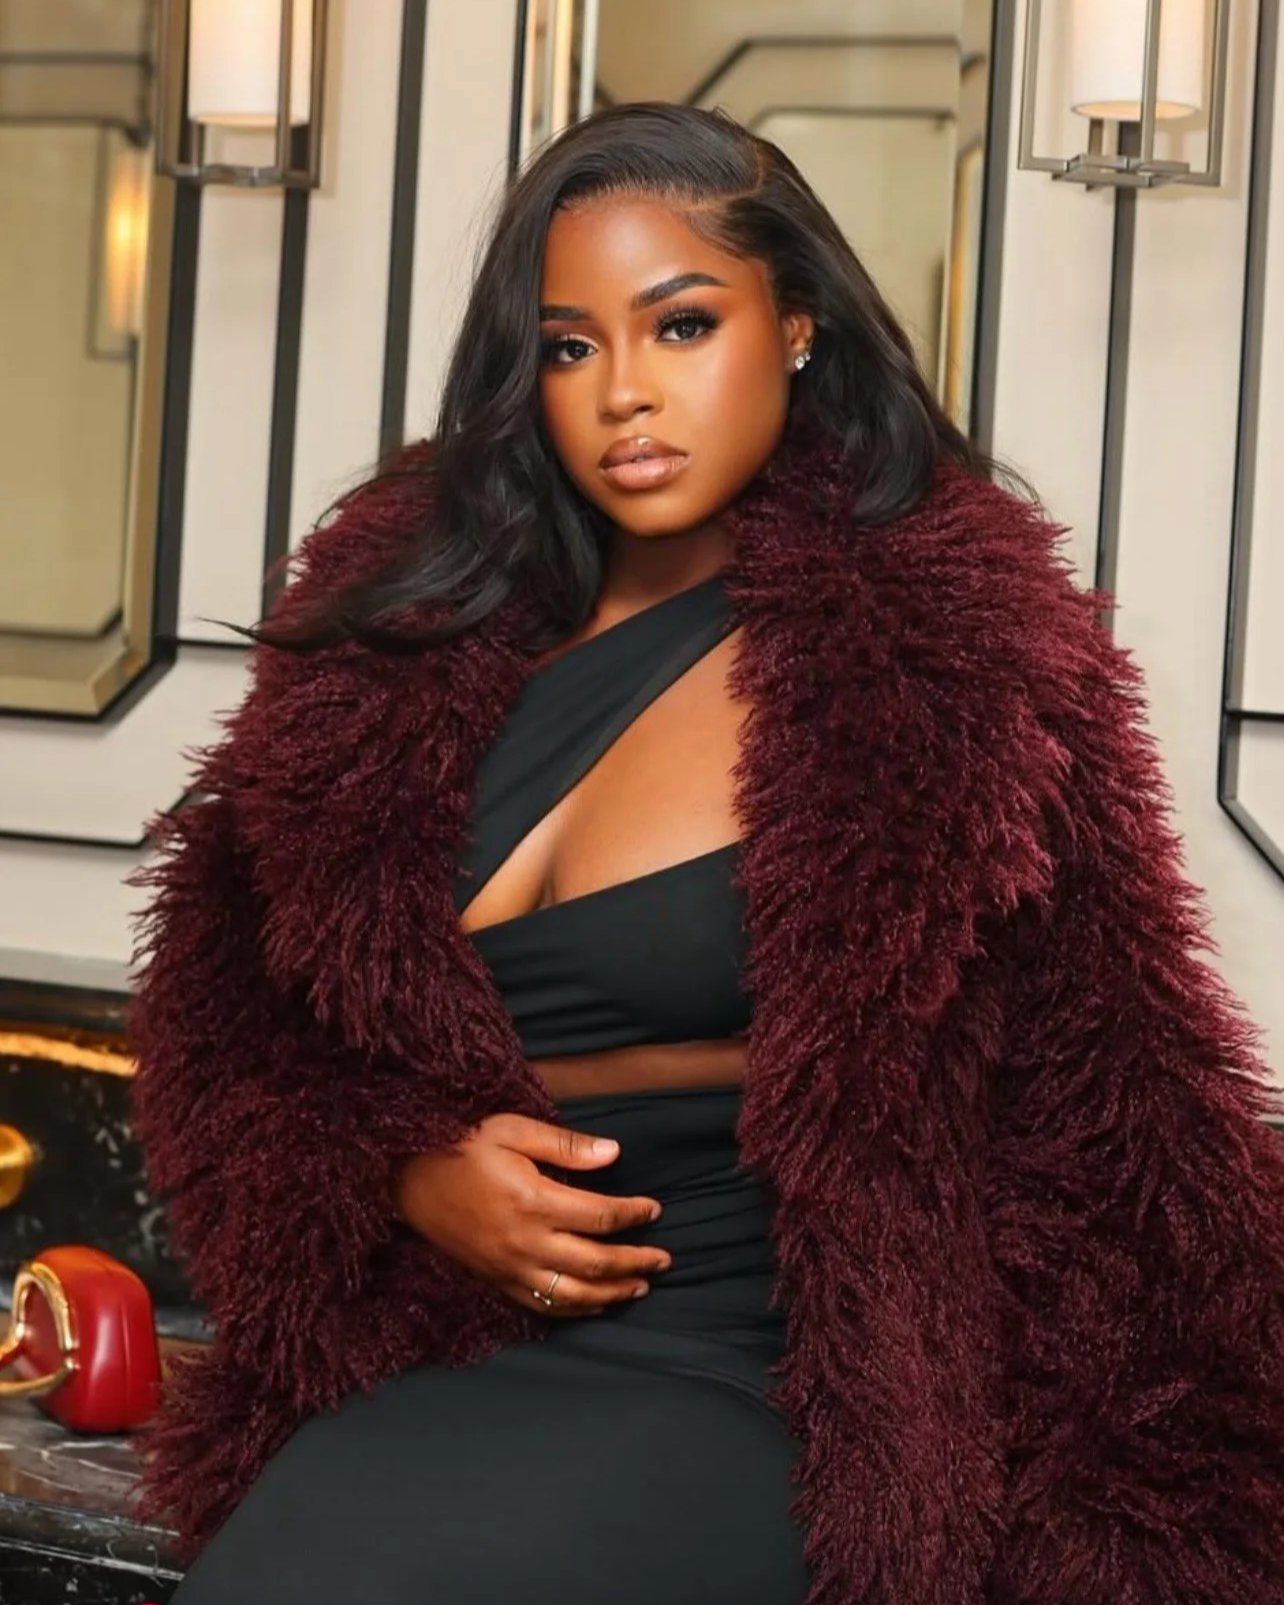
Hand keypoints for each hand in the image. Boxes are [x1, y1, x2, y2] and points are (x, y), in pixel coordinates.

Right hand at [393, 1112, 671, 1317]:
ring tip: (641, 1285)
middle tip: (664, 1258)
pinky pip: (541, 1305)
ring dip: (612, 1293)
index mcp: (532, 1201)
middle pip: (594, 1263)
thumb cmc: (460, 1146)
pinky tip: (595, 1303)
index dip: (633, 1214)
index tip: (654, 1209)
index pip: (599, 1215)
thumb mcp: (511, 1130)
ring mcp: (508, 1267)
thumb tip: (614, 1153)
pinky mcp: (495, 1280)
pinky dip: (575, 1309)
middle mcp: (523, 1242)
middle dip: (634, 1261)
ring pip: (572, 1294)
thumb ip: (564, 1145)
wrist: (406, 1179)